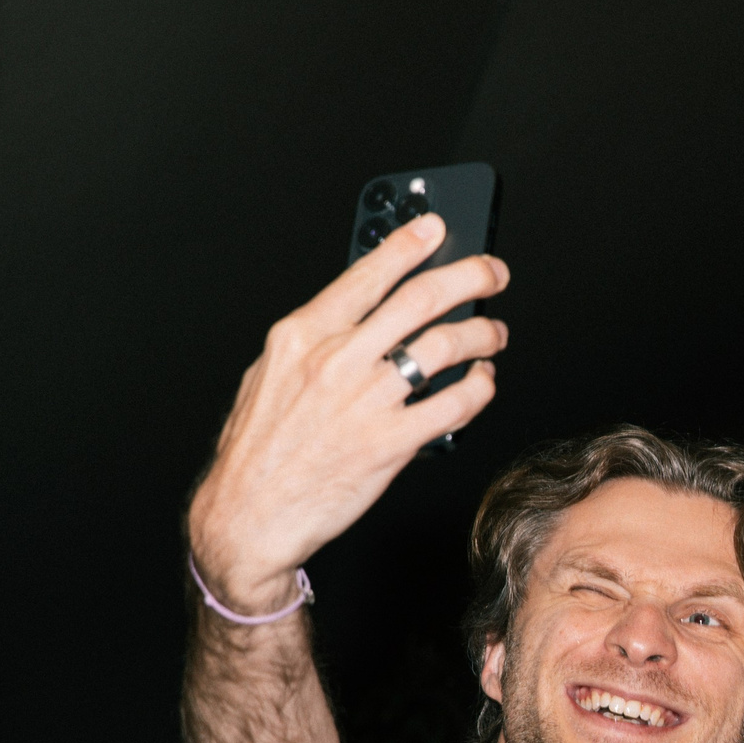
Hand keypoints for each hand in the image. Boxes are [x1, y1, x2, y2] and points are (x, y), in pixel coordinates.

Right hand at [185, 214, 510, 610]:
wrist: (248, 515)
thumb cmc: (258, 449)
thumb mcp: (269, 374)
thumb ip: (315, 341)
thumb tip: (359, 313)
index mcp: (302, 335)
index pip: (367, 274)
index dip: (409, 244)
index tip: (437, 227)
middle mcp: (337, 360)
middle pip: (420, 299)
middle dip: (468, 277)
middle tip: (492, 273)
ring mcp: (366, 400)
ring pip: (446, 346)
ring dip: (482, 333)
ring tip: (494, 334)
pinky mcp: (391, 443)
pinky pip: (455, 405)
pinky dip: (480, 388)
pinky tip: (483, 382)